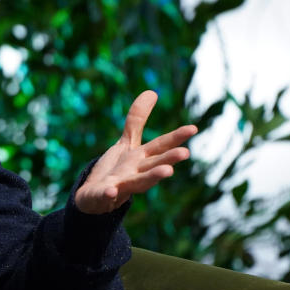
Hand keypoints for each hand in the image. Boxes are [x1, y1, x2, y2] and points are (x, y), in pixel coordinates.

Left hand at [74, 91, 197, 213]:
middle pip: (154, 165)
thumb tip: (152, 91)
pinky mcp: (102, 195)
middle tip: (185, 153)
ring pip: (138, 183)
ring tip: (167, 172)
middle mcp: (136, 172)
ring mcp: (120, 185)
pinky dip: (108, 194)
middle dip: (169, 159)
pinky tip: (111, 191)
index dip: (176, 137)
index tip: (193, 128)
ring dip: (152, 178)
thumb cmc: (117, 170)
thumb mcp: (127, 142)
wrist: (95, 197)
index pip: (160, 145)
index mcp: (142, 158)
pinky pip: (105, 195)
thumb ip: (138, 120)